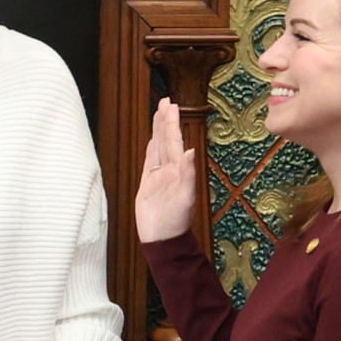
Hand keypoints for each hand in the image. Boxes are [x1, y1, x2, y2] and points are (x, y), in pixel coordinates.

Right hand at [134, 98, 197, 242]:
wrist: (162, 240)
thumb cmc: (175, 223)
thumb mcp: (185, 199)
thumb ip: (188, 175)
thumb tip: (192, 151)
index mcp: (179, 171)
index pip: (175, 142)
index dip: (172, 123)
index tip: (171, 105)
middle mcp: (169, 170)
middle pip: (166, 140)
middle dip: (165, 120)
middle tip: (165, 100)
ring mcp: (158, 176)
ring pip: (158, 147)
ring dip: (158, 130)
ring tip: (158, 113)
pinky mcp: (148, 184)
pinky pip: (149, 161)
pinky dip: (151, 148)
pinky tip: (153, 138)